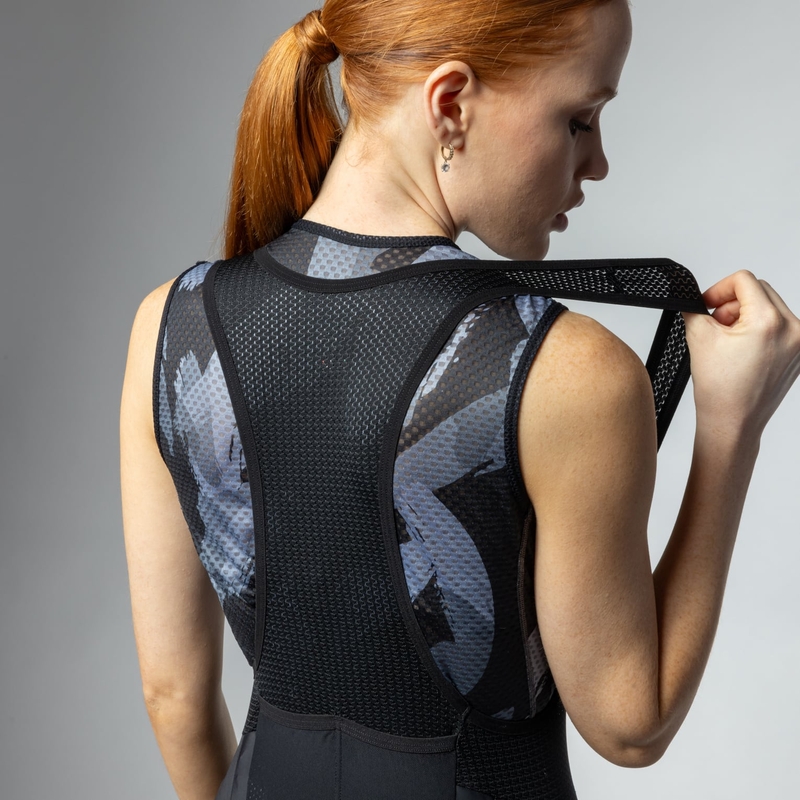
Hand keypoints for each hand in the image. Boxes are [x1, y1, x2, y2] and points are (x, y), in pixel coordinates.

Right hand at [682, 270, 799, 441]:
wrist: (733, 422)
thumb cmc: (720, 390)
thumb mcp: (699, 338)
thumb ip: (695, 309)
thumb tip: (695, 298)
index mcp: (770, 322)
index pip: (744, 280)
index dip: (719, 288)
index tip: (707, 304)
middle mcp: (792, 329)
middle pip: (759, 291)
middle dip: (732, 303)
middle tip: (715, 324)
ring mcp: (799, 342)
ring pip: (769, 307)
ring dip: (745, 315)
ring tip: (728, 339)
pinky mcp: (799, 352)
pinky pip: (778, 325)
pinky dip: (758, 329)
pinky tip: (741, 349)